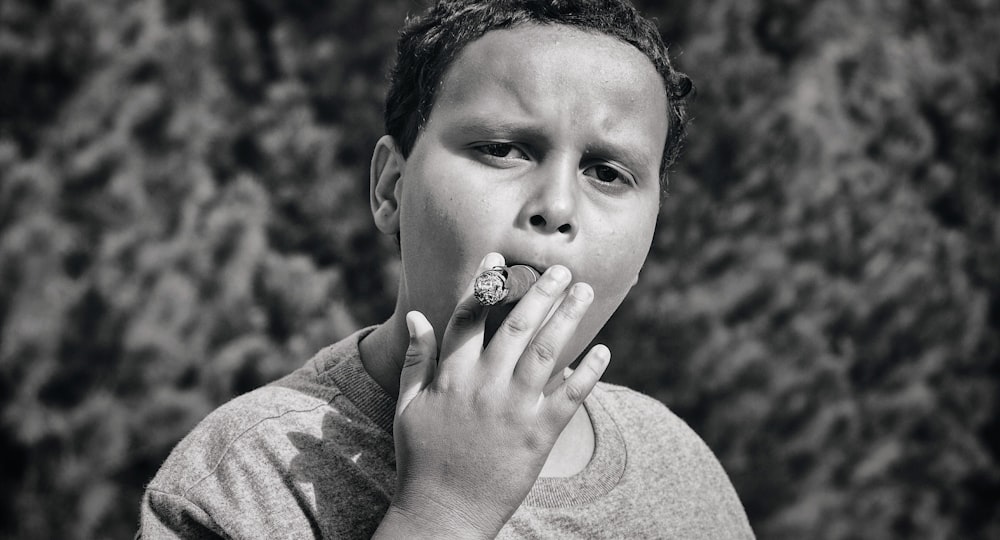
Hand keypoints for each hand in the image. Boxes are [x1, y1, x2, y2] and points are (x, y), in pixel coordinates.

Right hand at [378, 253, 610, 537]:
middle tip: (561, 269)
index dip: (485, 285)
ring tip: (584, 292)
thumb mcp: (407, 406)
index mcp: (452, 376)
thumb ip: (416, 360)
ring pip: (547, 352)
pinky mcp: (538, 435)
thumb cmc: (420, 458)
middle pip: (517, 326)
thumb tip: (416, 317)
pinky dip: (589, 372)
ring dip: (569, 317)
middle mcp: (484, 386)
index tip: (499, 260)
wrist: (443, 513)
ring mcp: (514, 409)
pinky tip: (603, 350)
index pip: (470, 318)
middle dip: (541, 292)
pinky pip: (570, 397)